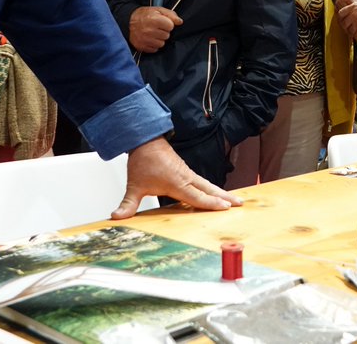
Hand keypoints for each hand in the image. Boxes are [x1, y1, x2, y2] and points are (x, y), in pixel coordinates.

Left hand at [112, 137, 242, 217]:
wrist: (145, 139)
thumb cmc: (143, 160)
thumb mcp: (134, 185)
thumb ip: (128, 204)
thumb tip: (117, 217)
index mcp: (176, 183)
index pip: (196, 196)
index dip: (211, 203)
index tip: (225, 207)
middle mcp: (185, 177)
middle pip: (209, 189)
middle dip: (224, 197)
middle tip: (239, 204)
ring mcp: (187, 173)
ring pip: (207, 184)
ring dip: (221, 192)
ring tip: (235, 200)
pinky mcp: (185, 170)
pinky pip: (202, 181)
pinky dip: (212, 187)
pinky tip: (215, 193)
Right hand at [128, 7, 182, 52]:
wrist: (128, 22)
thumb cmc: (145, 15)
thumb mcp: (158, 10)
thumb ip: (170, 14)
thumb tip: (179, 22)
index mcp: (153, 19)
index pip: (171, 26)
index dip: (168, 24)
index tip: (162, 22)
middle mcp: (149, 30)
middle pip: (167, 36)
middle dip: (163, 32)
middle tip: (156, 27)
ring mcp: (144, 40)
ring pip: (162, 43)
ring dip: (159, 39)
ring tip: (152, 33)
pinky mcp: (141, 47)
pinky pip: (155, 49)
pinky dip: (153, 45)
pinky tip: (149, 39)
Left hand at [338, 0, 356, 41]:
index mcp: (353, 7)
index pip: (341, 13)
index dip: (342, 18)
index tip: (344, 21)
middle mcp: (353, 16)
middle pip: (344, 24)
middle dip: (347, 28)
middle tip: (351, 30)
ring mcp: (356, 24)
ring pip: (350, 32)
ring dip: (354, 34)